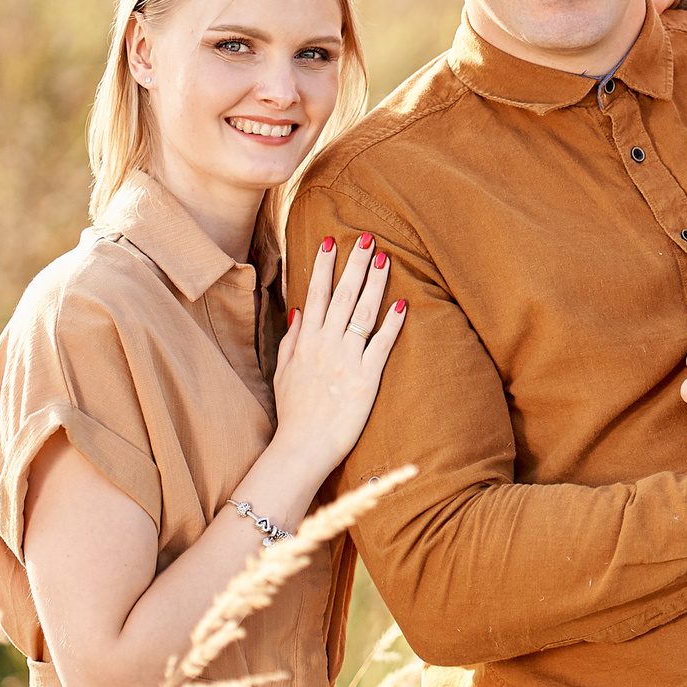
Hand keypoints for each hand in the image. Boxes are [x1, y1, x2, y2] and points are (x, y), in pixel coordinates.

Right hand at [274, 233, 407, 474]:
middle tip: (368, 238)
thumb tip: (298, 310)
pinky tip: (402, 305)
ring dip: (375, 284)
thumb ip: (291, 340)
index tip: (331, 241)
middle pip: (342, 295)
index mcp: (306, 341)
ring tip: (386, 259)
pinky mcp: (366, 379)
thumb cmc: (294, 414)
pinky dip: (392, 325)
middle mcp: (325, 345)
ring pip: (362, 313)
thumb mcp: (283, 373)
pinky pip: (381, 346)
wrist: (302, 448)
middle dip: (355, 264)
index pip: (315, 294)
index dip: (323, 265)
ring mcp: (346, 361)